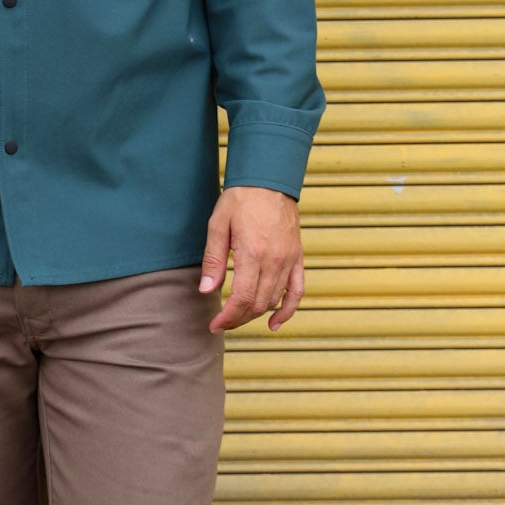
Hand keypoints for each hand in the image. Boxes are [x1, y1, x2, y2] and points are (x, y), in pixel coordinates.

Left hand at [198, 186, 303, 333]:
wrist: (269, 180)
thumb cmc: (241, 199)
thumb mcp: (218, 225)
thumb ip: (213, 260)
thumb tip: (206, 290)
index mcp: (253, 254)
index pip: (241, 299)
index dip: (227, 318)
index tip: (214, 325)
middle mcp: (274, 261)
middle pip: (258, 305)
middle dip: (238, 319)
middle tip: (222, 322)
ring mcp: (289, 260)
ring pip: (274, 300)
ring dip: (255, 315)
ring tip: (238, 318)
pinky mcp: (297, 257)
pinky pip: (297, 291)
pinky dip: (287, 310)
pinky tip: (274, 323)